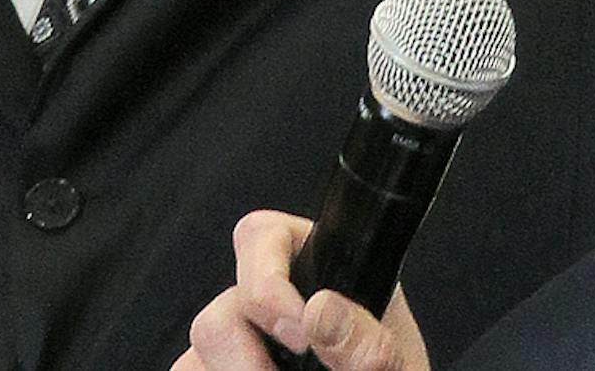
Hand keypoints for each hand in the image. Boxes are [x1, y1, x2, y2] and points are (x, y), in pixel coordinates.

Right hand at [175, 212, 431, 370]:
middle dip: (240, 356)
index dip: (266, 278)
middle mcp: (267, 306)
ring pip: (197, 354)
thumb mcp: (396, 364)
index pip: (262, 237)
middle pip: (218, 312)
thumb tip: (320, 311)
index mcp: (315, 271)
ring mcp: (238, 347)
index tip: (298, 335)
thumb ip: (369, 343)